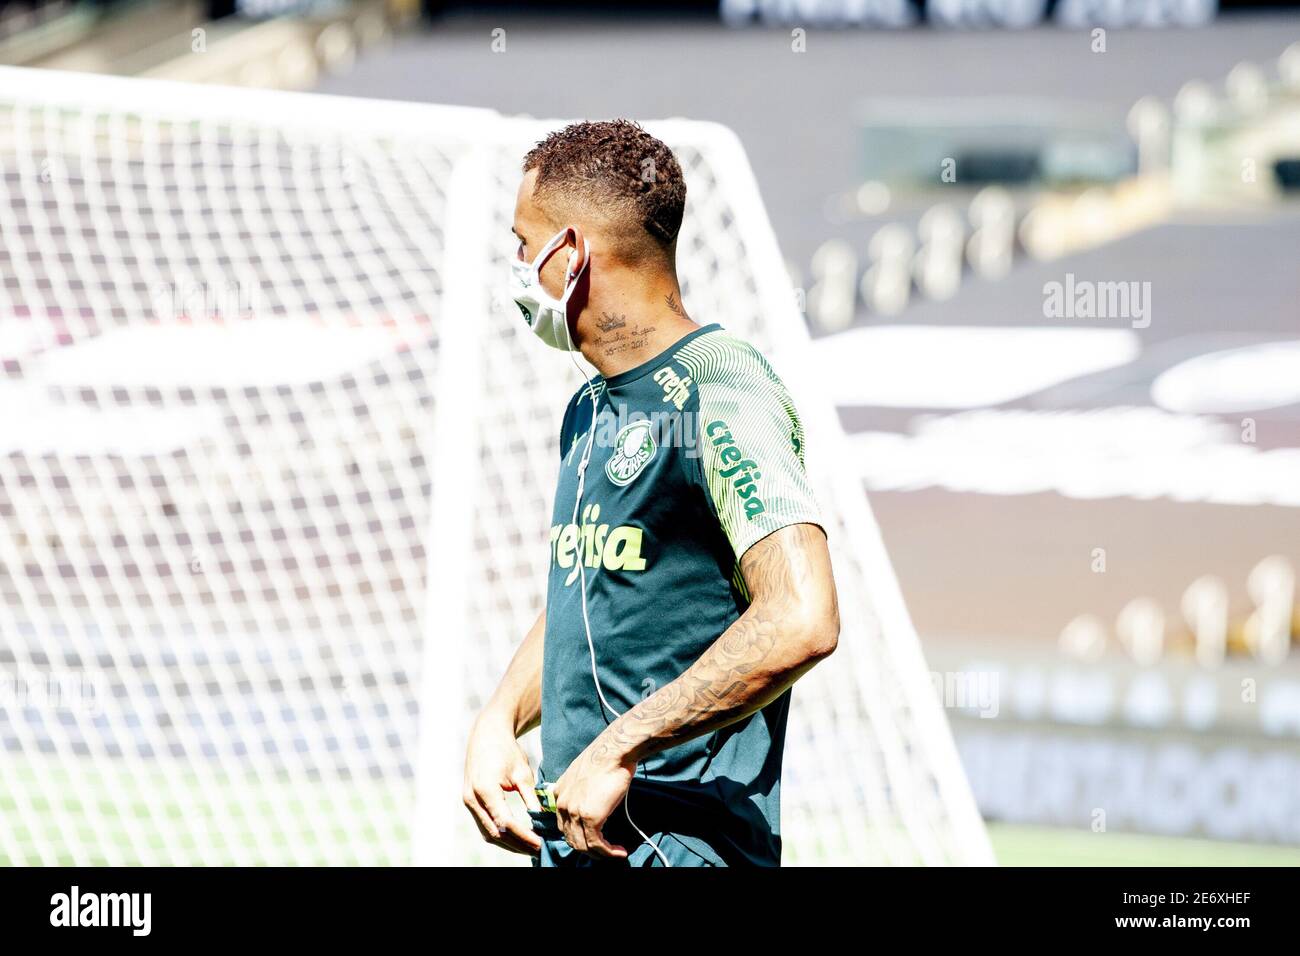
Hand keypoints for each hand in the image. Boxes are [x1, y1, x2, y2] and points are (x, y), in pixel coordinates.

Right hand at [463, 712, 542, 854]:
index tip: (541, 842)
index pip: (505, 822)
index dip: (523, 835)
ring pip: (488, 833)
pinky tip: (517, 839)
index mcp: (485, 789)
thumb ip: (531, 798)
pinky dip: (501, 835)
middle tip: (539, 849)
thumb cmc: (507, 750)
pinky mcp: (470, 803)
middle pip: (495, 832)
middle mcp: (472, 799)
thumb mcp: (522, 772)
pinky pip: (485, 826)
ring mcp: (469, 802)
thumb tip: (543, 820)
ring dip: (509, 844)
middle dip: (518, 844)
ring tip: (530, 848)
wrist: (487, 735)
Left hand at [551, 741, 635, 858]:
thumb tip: (592, 803)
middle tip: (606, 850)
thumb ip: (581, 790)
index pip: (564, 824)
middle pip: (571, 838)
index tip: (595, 839)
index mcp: (559, 794)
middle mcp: (562, 805)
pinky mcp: (590, 818)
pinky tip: (619, 851)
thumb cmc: (605, 759)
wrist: (614, 751)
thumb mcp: (584, 774)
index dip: (579, 835)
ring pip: (582, 845)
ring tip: (615, 852)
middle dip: (588, 848)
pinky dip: (608, 852)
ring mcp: (574, 812)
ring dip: (600, 853)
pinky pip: (596, 844)